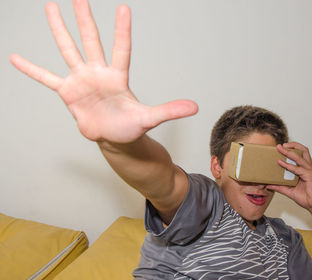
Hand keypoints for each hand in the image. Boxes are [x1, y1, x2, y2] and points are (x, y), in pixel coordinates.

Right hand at [9, 0, 197, 142]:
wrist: (115, 137)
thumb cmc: (131, 125)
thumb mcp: (150, 118)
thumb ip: (169, 110)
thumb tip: (195, 107)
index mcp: (118, 76)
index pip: (121, 48)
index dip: (122, 30)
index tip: (123, 8)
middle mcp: (98, 73)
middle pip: (91, 40)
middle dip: (84, 18)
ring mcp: (81, 80)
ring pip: (68, 50)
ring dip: (59, 30)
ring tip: (50, 7)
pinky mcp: (68, 92)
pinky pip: (46, 78)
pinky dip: (32, 69)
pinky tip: (15, 58)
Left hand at [266, 142, 311, 218]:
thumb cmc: (307, 198)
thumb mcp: (289, 191)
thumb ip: (279, 187)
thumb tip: (268, 185)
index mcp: (305, 169)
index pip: (300, 155)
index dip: (291, 149)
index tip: (280, 148)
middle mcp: (308, 168)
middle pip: (303, 151)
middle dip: (292, 145)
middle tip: (279, 146)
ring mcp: (310, 171)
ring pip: (300, 156)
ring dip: (289, 152)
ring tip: (280, 149)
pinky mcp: (310, 176)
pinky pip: (298, 169)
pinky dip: (289, 166)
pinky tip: (281, 163)